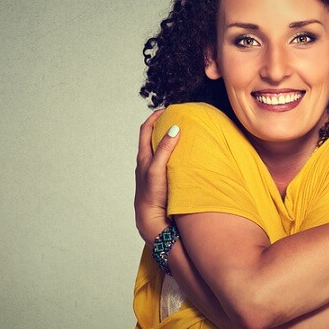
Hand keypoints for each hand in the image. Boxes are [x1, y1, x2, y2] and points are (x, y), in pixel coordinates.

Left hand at [134, 109, 180, 245]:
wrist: (151, 219)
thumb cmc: (151, 194)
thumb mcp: (157, 169)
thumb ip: (165, 149)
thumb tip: (174, 128)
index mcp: (143, 157)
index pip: (146, 130)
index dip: (154, 117)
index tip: (166, 109)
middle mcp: (147, 163)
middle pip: (152, 138)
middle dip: (163, 126)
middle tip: (176, 118)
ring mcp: (154, 172)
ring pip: (160, 150)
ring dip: (169, 140)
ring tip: (183, 134)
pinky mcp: (162, 180)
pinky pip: (167, 161)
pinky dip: (174, 154)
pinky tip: (184, 157)